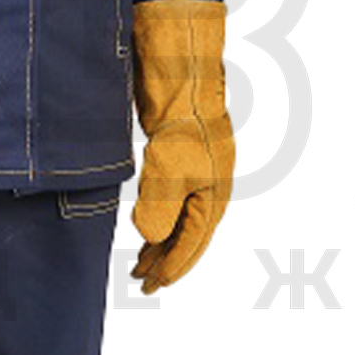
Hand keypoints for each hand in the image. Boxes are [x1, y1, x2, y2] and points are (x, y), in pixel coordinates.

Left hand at [129, 0, 234, 292]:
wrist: (181, 68)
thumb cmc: (183, 115)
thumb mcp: (167, 165)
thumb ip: (160, 205)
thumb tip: (150, 237)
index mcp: (214, 192)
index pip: (193, 242)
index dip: (171, 267)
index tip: (151, 286)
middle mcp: (210, 184)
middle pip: (188, 235)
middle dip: (165, 260)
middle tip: (142, 281)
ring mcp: (197, 169)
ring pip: (180, 218)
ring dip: (161, 241)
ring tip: (140, 261)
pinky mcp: (181, 154)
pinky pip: (172, 199)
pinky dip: (159, 216)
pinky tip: (147, 224)